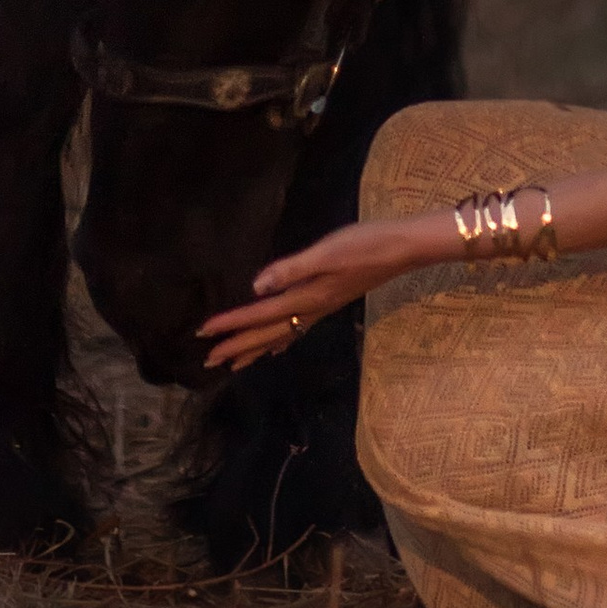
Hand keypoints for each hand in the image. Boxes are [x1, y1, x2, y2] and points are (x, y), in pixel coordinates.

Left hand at [198, 218, 415, 370]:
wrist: (402, 248)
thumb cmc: (364, 245)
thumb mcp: (326, 253)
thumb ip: (290, 270)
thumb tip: (256, 288)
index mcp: (307, 298)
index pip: (261, 315)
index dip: (231, 323)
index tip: (203, 332)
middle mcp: (312, 309)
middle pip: (268, 333)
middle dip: (237, 346)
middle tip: (207, 361)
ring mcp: (322, 308)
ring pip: (281, 335)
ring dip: (255, 348)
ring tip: (233, 362)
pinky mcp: (329, 301)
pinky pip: (297, 329)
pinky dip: (281, 340)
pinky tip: (276, 346)